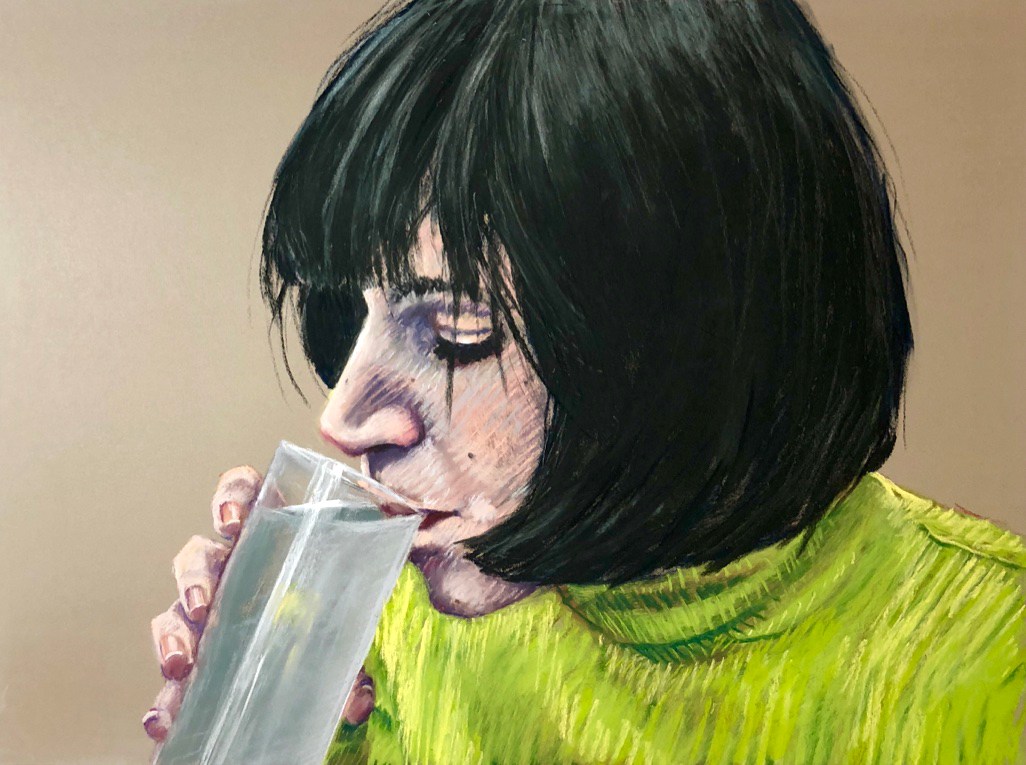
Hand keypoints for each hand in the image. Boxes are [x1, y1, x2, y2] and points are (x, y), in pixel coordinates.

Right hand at [142, 465, 375, 745]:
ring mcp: (215, 610)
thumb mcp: (361, 612)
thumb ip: (360, 646)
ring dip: (171, 635)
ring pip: (175, 611)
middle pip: (199, 557)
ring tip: (180, 664)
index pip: (244, 492)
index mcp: (274, 532)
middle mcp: (236, 565)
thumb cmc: (350, 604)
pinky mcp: (207, 654)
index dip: (232, 496)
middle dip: (194, 578)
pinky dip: (166, 698)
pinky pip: (178, 671)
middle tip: (201, 605)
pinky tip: (162, 720)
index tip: (233, 522)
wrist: (346, 645)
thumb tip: (358, 702)